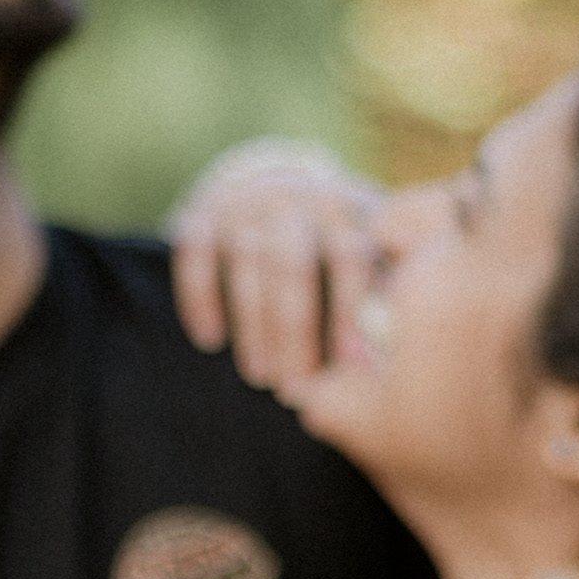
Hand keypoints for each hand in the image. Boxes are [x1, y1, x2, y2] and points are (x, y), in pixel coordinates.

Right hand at [168, 140, 383, 390]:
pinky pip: (195, 252)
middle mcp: (298, 199)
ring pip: (246, 262)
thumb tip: (383, 361)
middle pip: (293, 266)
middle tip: (295, 390)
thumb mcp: (370, 253)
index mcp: (347, 211)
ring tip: (260, 376)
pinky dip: (201, 298)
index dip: (351, 312)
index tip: (351, 366)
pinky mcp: (204, 210)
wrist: (276, 188)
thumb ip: (383, 294)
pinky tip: (210, 340)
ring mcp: (249, 201)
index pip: (352, 257)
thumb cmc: (335, 248)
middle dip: (293, 333)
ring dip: (253, 325)